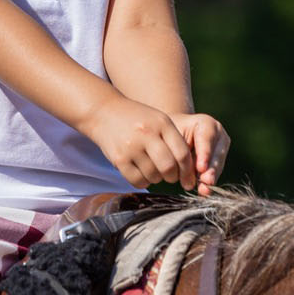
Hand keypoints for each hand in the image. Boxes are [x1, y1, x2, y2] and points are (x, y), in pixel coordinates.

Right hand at [83, 97, 198, 190]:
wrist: (104, 111)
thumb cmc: (138, 119)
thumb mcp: (159, 120)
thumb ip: (174, 140)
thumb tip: (189, 171)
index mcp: (162, 123)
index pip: (182, 153)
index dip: (188, 170)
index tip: (188, 179)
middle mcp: (147, 134)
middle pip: (168, 167)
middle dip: (172, 177)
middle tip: (170, 176)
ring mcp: (131, 147)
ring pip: (153, 176)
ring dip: (156, 179)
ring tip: (152, 170)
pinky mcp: (119, 159)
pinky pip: (137, 180)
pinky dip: (143, 182)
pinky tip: (141, 174)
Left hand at [173, 113, 228, 195]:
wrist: (176, 136)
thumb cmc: (171, 135)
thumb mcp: (173, 138)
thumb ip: (180, 151)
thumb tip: (187, 174)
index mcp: (207, 124)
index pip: (207, 139)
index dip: (204, 154)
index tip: (200, 167)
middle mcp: (219, 135)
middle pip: (216, 154)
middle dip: (211, 169)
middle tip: (206, 181)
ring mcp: (222, 149)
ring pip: (218, 166)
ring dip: (210, 178)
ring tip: (204, 190)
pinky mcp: (220, 162)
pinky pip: (215, 174)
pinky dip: (208, 184)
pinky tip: (204, 192)